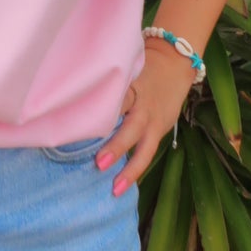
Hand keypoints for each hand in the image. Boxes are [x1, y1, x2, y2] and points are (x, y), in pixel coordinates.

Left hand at [95, 43, 200, 196]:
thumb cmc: (140, 65)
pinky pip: (149, 152)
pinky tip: (124, 183)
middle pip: (132, 128)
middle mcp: (145, 106)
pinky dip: (137, 167)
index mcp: (133, 86)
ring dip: (131, 169)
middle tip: (99, 163)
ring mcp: (155, 121)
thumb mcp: (126, 68)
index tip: (85, 126)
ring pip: (145, 148)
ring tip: (116, 188)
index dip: (105, 113)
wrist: (174, 62)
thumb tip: (76, 97)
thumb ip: (109, 84)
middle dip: (117, 147)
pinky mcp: (161, 131)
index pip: (119, 99)